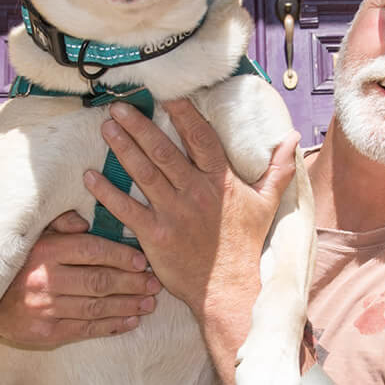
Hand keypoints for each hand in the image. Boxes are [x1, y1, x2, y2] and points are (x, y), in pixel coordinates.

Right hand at [0, 211, 161, 347]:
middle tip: (155, 283)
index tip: (142, 260)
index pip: (91, 251)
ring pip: (97, 307)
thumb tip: (87, 220)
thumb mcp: (32, 236)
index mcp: (45, 251)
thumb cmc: (17, 266)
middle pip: (99, 281)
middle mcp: (45, 280)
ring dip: (128, 305)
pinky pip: (86, 329)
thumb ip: (59, 223)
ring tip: (149, 302)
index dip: (121, 255)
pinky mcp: (47, 332)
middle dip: (132, 283)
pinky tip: (131, 321)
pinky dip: (111, 326)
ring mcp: (46, 309)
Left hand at [85, 99, 299, 317]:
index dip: (183, 114)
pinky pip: (126, 209)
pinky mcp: (154, 236)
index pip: (200, 138)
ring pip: (143, 173)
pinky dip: (107, 191)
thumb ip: (277, 169)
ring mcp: (173, 214)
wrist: (229, 289)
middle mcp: (195, 193)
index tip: (166, 94)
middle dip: (139, 125)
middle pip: (163, 151)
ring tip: (106, 127)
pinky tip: (90, 175)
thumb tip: (294, 138)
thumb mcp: (266, 204)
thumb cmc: (245, 245)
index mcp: (219, 181)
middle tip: (119, 105)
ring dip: (122, 148)